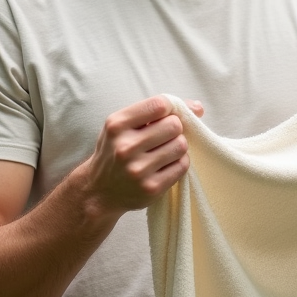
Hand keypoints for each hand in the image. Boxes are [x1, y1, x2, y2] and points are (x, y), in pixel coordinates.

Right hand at [83, 95, 204, 215]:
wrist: (98, 191)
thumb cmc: (115, 150)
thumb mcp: (122, 125)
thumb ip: (155, 110)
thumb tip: (198, 107)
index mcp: (117, 125)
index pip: (159, 105)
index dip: (170, 108)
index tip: (166, 116)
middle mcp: (125, 147)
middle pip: (174, 125)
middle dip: (174, 129)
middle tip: (165, 136)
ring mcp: (138, 169)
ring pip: (181, 146)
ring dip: (178, 146)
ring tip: (165, 151)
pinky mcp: (151, 188)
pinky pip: (182, 166)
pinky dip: (178, 163)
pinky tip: (165, 164)